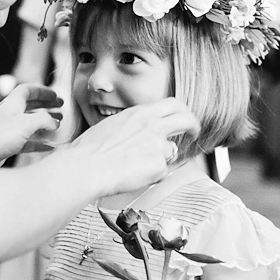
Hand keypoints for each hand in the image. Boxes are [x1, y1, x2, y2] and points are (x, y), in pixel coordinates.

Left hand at [0, 84, 62, 164]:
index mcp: (12, 104)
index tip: (56, 96)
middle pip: (30, 106)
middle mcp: (9, 115)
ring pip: (29, 124)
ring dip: (44, 123)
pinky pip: (26, 141)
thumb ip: (44, 120)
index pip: (28, 90)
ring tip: (58, 125)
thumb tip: (55, 123)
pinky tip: (49, 146)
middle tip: (61, 109)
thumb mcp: (26, 123)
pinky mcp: (7, 145)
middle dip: (46, 106)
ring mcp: (8, 130)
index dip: (42, 91)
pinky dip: (39, 142)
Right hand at [67, 98, 199, 195]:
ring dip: (161, 159)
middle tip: (193, 134)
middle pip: (186, 119)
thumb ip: (134, 125)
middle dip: (193, 127)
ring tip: (139, 167)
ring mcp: (158, 145)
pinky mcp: (159, 165)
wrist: (86, 166)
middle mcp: (152, 125)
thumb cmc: (89, 150)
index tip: (184, 120)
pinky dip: (151, 176)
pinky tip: (134, 176)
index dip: (182, 112)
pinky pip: (162, 172)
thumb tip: (142, 132)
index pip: (173, 104)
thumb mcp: (113, 125)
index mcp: (140, 113)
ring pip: (172, 151)